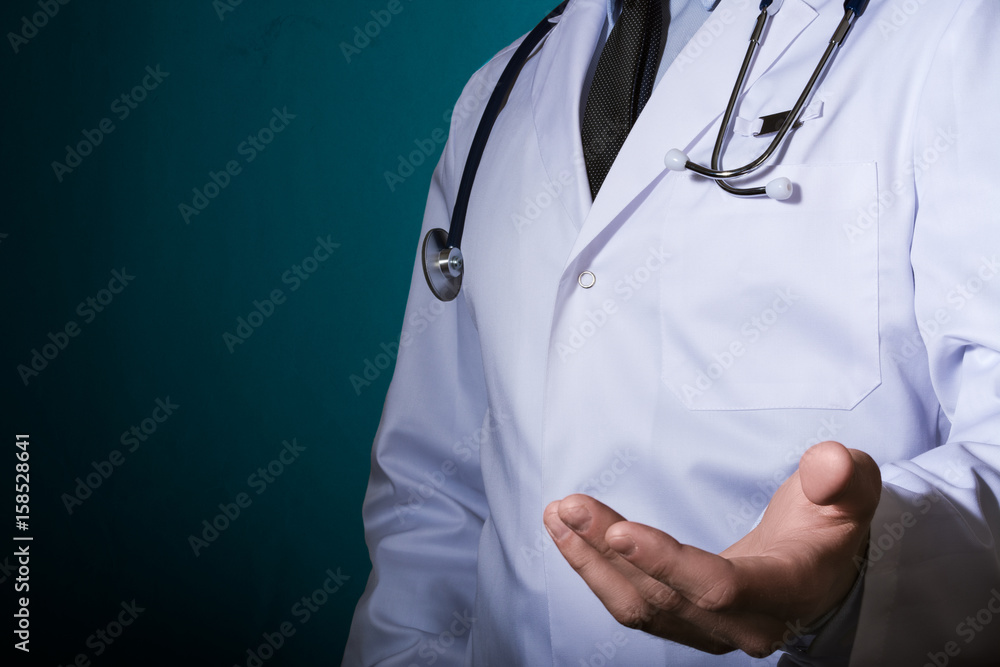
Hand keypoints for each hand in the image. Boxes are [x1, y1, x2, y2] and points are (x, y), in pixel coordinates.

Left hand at [543, 441, 880, 655]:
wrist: (821, 569)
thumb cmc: (832, 522)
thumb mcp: (854, 491)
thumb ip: (844, 476)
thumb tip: (827, 463)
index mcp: (786, 591)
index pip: (720, 587)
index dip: (668, 564)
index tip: (621, 532)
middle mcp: (745, 624)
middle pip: (664, 598)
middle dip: (609, 551)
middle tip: (569, 506)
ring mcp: (711, 631)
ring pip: (639, 608)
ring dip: (592, 562)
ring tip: (559, 516)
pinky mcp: (685, 623)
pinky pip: (633, 605)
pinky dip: (597, 570)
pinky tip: (571, 535)